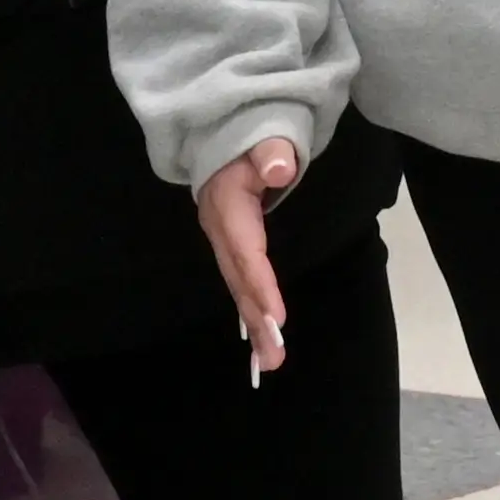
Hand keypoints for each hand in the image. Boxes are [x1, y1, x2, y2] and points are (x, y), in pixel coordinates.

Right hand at [193, 138, 302, 377]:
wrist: (221, 138)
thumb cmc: (248, 141)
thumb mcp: (261, 138)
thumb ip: (270, 151)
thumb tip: (279, 168)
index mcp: (226, 207)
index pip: (245, 251)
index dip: (260, 284)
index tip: (275, 318)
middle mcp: (219, 231)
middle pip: (238, 279)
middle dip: (255, 320)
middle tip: (272, 358)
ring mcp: (222, 242)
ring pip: (238, 288)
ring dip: (253, 326)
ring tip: (269, 362)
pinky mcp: (229, 249)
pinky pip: (240, 285)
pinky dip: (250, 314)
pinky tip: (259, 341)